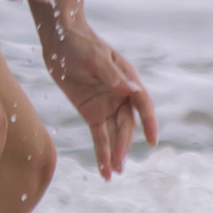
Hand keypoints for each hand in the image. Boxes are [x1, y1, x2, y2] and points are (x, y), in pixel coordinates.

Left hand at [45, 23, 158, 178]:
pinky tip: (104, 170)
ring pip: (114, 134)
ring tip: (114, 173)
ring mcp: (106, 105)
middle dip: (123, 145)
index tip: (152, 140)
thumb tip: (131, 89)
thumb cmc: (81, 43)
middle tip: (119, 164)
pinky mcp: (91, 112)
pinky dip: (101, 151)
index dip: (150, 122)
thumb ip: (112, 76)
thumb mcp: (95, 58)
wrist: (60, 39)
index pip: (143, 104)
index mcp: (128, 80)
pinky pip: (98, 135)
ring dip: (114, 153)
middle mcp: (121, 95)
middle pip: (127, 125)